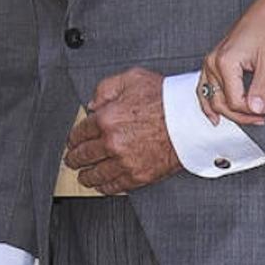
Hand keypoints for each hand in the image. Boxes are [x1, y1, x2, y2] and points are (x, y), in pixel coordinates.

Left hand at [64, 68, 181, 193]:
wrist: (192, 120)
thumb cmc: (168, 99)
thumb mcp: (134, 78)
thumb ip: (106, 88)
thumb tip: (92, 104)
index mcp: (107, 118)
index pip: (78, 133)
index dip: (73, 139)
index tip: (73, 142)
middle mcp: (111, 142)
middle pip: (82, 156)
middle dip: (75, 158)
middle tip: (73, 160)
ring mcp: (123, 161)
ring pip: (94, 174)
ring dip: (86, 175)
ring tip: (84, 175)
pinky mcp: (137, 175)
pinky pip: (112, 186)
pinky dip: (104, 186)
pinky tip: (102, 184)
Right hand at [197, 0, 264, 126]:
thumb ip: (261, 88)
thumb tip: (256, 111)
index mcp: (224, 63)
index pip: (236, 101)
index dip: (256, 109)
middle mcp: (212, 63)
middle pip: (222, 103)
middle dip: (246, 113)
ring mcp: (210, 61)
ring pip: (211, 98)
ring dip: (229, 112)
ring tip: (246, 121)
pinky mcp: (213, 60)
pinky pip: (205, 87)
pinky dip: (209, 102)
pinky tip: (214, 115)